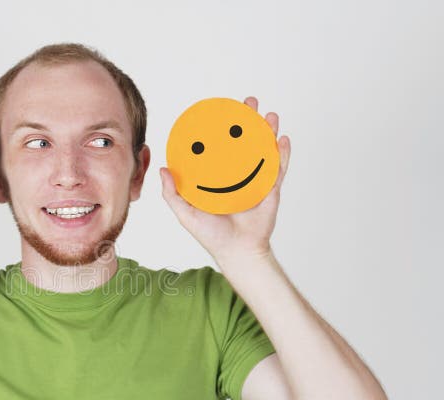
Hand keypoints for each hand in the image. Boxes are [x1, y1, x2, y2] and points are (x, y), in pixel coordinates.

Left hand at [159, 96, 290, 264]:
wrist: (237, 250)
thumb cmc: (211, 235)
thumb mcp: (185, 213)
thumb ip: (172, 193)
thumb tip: (163, 168)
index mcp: (219, 177)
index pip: (221, 146)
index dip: (221, 128)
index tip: (220, 110)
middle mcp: (238, 175)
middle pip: (246, 141)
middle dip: (248, 120)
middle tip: (248, 102)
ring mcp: (257, 181)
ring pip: (265, 149)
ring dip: (269, 130)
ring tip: (269, 115)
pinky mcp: (271, 190)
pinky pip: (279, 168)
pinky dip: (282, 153)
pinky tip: (282, 139)